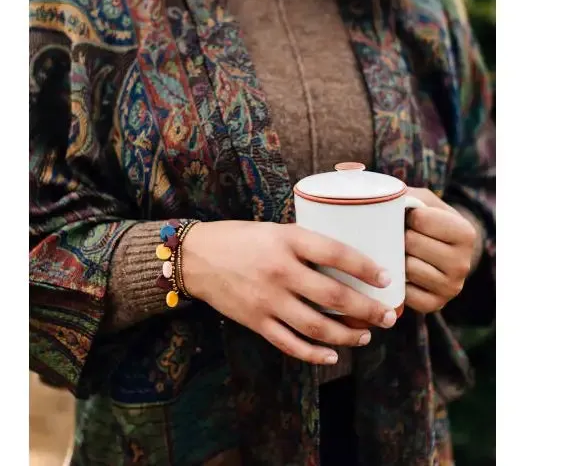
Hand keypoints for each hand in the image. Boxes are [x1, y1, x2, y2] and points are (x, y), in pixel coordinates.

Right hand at [181, 220, 396, 365]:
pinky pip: (290, 344)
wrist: (196, 257)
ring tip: (366, 335)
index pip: (336, 253)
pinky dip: (314, 353)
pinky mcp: (256, 321)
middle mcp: (280, 270)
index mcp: (287, 240)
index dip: (365, 268)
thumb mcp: (275, 229)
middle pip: (333, 295)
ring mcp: (268, 299)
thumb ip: (304, 244)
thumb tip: (342, 259)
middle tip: (388, 316)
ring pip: (317, 325)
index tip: (387, 277)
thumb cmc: (239, 238)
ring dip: (347, 334)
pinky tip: (332, 355)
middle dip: (367, 309)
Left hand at [404, 188, 477, 313]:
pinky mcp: (435, 305)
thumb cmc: (426, 219)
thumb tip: (379, 202)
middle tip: (404, 236)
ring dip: (397, 258)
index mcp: (465, 233)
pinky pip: (405, 293)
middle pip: (412, 243)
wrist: (440, 251)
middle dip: (400, 236)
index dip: (407, 216)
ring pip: (407, 268)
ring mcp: (451, 288)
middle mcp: (464, 263)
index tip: (410, 217)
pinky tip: (402, 272)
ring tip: (403, 252)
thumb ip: (405, 196)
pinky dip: (397, 281)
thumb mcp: (423, 201)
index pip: (419, 219)